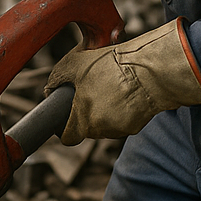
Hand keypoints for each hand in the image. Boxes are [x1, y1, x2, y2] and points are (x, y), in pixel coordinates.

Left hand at [45, 19, 200, 144]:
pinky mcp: (136, 126)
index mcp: (83, 118)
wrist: (151, 70)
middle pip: (86, 127)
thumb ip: (57, 77)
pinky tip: (124, 91)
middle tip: (90, 90)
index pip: (67, 137)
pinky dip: (120, 110)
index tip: (63, 119)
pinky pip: (121, 120)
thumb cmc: (112, 65)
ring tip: (110, 87)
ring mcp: (120, 130)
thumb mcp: (76, 63)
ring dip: (103, 111)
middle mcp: (101, 129)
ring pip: (104, 124)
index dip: (62, 129)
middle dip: (85, 112)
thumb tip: (49, 89)